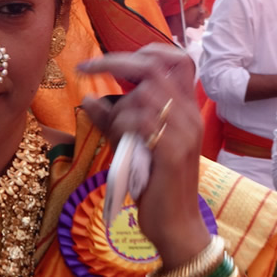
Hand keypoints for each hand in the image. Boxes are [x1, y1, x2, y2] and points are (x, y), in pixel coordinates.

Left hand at [79, 45, 211, 269]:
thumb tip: (88, 98)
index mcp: (186, 110)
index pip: (176, 59)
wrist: (177, 226)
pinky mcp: (173, 152)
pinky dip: (122, 127)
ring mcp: (185, 132)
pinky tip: (121, 145)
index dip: (144, 50)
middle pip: (156, 66)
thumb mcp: (131, 147)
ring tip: (115, 133)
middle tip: (86, 67)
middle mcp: (190, 115)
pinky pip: (142, 122)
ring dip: (119, 108)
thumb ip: (114, 122)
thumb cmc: (154, 188)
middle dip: (117, 61)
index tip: (108, 59)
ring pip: (144, 94)